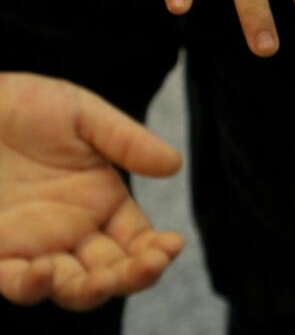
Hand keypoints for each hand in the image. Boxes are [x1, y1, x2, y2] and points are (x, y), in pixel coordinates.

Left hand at [0, 73, 182, 309]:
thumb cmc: (24, 105)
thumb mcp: (82, 114)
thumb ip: (126, 140)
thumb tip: (175, 165)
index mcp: (102, 202)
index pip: (138, 240)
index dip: (158, 249)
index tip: (172, 245)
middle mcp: (72, 231)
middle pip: (111, 271)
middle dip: (134, 276)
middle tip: (149, 265)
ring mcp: (33, 245)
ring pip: (70, 286)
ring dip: (91, 291)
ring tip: (103, 278)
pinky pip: (14, 281)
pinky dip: (32, 286)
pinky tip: (46, 272)